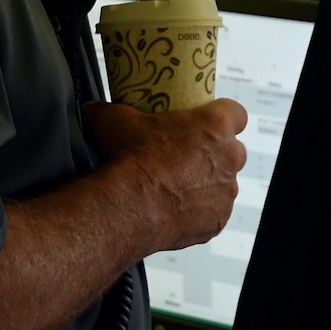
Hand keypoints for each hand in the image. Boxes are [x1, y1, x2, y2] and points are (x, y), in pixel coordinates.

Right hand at [84, 100, 247, 252]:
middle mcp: (229, 157)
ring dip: (208, 183)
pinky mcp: (218, 220)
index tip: (208, 122)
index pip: (237, 113)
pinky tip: (177, 210)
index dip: (224, 116)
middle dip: (216, 153)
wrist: (127, 208)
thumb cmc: (129, 161)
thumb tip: (93, 109)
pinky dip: (201, 211)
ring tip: (177, 187)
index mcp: (215, 125)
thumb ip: (108, 109)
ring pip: (225, 183)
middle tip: (187, 156)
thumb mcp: (113, 120)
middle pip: (233, 150)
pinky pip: (215, 212)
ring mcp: (226, 191)